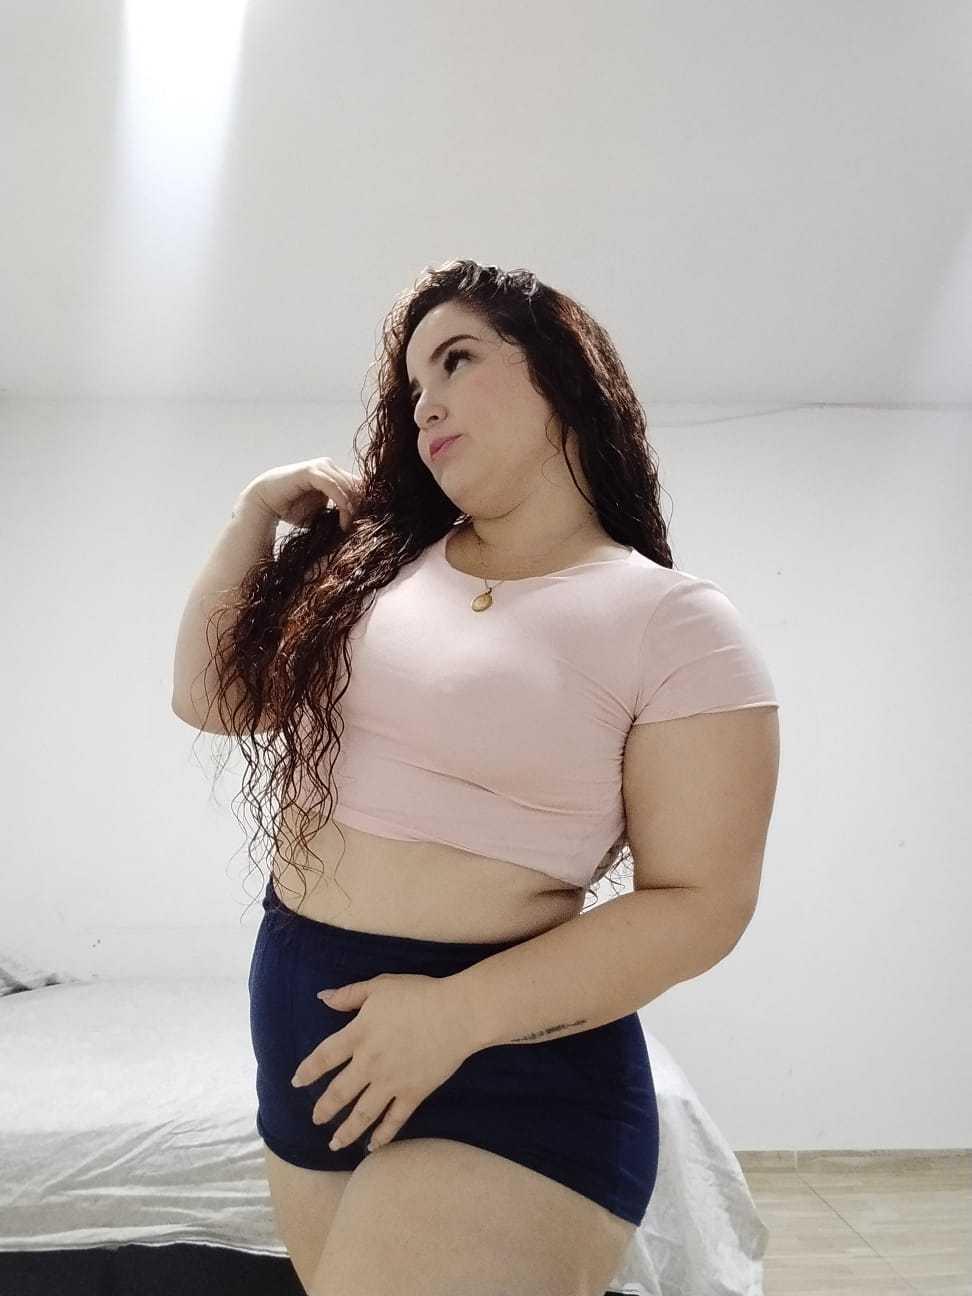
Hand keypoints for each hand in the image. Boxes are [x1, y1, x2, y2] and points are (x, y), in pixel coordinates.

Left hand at [290, 973, 475, 1151]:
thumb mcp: (380, 986)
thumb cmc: (419, 994)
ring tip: (333, 1143)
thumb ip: (349, 994)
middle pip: (340, 1092)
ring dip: (346, 1131)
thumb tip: (322, 998)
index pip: (324, 1057)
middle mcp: (370, 1063)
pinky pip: (394, 1120)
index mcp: (359, 1034)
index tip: (297, 1081)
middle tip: (315, 1119)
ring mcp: (391, 1082)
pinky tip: (373, 1145)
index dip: (308, 1070)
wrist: (458, 1014)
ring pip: (362, 1113)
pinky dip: (383, 1135)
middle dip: (324, 1108)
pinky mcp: (413, 1093)